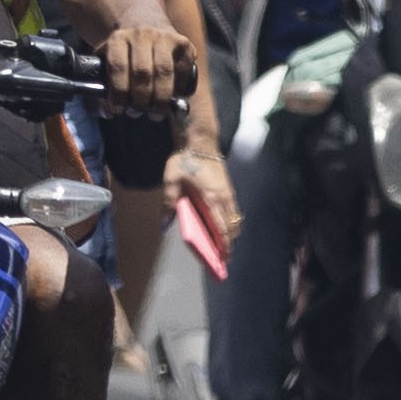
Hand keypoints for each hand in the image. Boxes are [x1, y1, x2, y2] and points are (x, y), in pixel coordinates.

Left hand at [102, 19, 193, 116]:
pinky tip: (171, 97)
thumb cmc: (123, 52)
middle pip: (142, 72)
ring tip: (155, 113)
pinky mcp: (183, 42)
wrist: (143, 21)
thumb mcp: (106, 61)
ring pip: (164, 73)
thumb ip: (101, 87)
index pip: (118, 67)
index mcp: (118, 38)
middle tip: (137, 112)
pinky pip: (183, 71)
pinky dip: (178, 89)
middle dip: (140, 100)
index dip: (119, 93)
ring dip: (160, 100)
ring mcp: (164, 36)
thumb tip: (108, 113)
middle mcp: (141, 34)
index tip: (118, 109)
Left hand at [165, 140, 240, 255]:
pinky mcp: (228, 189)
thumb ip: (168, 202)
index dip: (223, 245)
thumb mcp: (171, 179)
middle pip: (232, 227)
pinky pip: (234, 211)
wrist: (201, 141)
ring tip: (224, 247)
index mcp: (212, 198)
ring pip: (236, 219)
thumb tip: (165, 224)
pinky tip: (223, 228)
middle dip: (229, 244)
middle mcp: (224, 198)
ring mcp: (229, 193)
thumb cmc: (185, 159)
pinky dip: (231, 223)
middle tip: (222, 259)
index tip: (222, 259)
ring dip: (231, 234)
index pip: (221, 227)